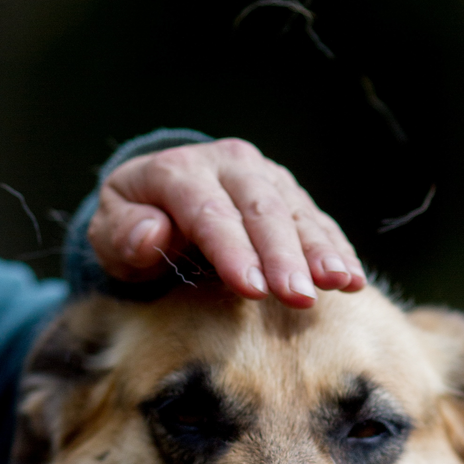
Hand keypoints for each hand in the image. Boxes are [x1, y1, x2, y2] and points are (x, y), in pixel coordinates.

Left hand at [87, 138, 365, 308]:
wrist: (160, 200)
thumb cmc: (133, 226)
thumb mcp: (110, 232)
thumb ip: (123, 234)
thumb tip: (149, 233)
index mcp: (178, 171)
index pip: (209, 211)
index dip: (231, 249)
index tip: (250, 288)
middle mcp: (227, 166)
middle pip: (260, 210)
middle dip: (283, 255)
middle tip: (300, 297)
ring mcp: (264, 178)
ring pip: (296, 213)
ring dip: (321, 251)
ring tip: (340, 283)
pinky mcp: (289, 197)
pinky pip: (317, 223)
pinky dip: (337, 250)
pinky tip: (353, 279)